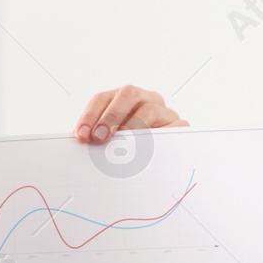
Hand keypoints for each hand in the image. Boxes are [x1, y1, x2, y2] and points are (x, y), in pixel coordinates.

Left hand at [74, 85, 188, 142]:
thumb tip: (82, 142)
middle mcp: (146, 100)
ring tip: (122, 147)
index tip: (81, 136)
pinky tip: (147, 153)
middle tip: (99, 138)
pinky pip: (173, 128)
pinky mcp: (181, 126)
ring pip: (149, 110)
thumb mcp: (111, 143)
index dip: (90, 115)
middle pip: (128, 94)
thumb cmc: (129, 153)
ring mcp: (165, 112)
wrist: (161, 169)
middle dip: (111, 116)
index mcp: (124, 99)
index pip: (103, 98)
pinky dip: (159, 139)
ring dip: (132, 128)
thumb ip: (98, 140)